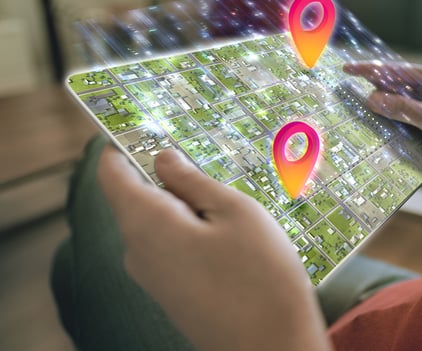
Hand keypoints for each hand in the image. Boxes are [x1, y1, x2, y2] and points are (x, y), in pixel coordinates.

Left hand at [97, 146, 330, 350]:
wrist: (272, 347)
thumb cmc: (260, 276)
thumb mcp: (234, 211)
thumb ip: (191, 181)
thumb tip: (162, 158)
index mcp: (146, 222)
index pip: (112, 172)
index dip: (127, 146)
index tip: (152, 130)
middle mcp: (137, 250)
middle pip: (138, 196)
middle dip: (171, 180)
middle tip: (217, 177)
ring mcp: (151, 276)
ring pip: (158, 223)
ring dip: (187, 209)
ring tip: (232, 214)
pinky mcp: (169, 293)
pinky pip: (168, 248)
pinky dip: (191, 233)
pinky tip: (229, 243)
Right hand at [344, 61, 421, 223]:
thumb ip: (405, 109)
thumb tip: (372, 99)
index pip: (398, 71)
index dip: (371, 70)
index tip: (348, 70)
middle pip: (392, 87)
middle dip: (370, 91)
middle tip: (344, 95)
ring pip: (392, 107)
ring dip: (377, 111)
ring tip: (352, 114)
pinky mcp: (420, 128)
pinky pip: (397, 123)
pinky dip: (385, 126)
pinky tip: (370, 131)